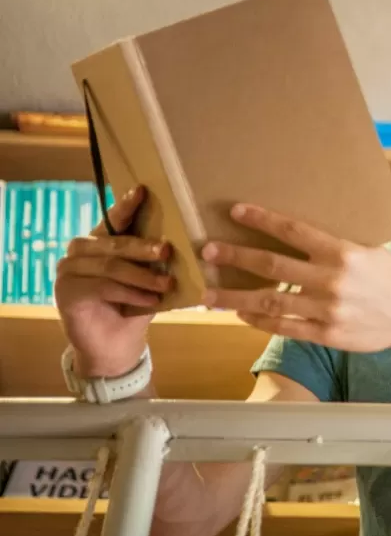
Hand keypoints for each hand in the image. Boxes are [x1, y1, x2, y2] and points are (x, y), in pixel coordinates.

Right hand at [54, 187, 173, 377]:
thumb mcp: (148, 278)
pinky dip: (130, 293)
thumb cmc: (135, 305)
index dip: (127, 204)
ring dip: (142, 276)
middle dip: (143, 247)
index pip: (114, 219)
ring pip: (111, 266)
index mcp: (100, 242)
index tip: (143, 190)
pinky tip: (150, 301)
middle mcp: (79, 252)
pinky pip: (103, 287)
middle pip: (114, 243)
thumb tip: (180, 241)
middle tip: (166, 251)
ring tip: (166, 285)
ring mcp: (68, 271)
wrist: (115, 345)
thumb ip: (154, 260)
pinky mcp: (65, 292)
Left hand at [199, 204, 390, 352]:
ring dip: (234, 298)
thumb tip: (295, 233)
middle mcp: (332, 280)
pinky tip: (241, 314)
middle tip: (208, 250)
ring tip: (208, 295)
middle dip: (236, 257)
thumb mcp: (369, 250)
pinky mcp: (326, 334)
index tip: (236, 212)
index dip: (262, 220)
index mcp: (344, 252)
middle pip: (272, 266)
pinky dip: (259, 321)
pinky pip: (284, 327)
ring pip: (270, 301)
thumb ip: (334, 245)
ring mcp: (327, 310)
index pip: (294, 231)